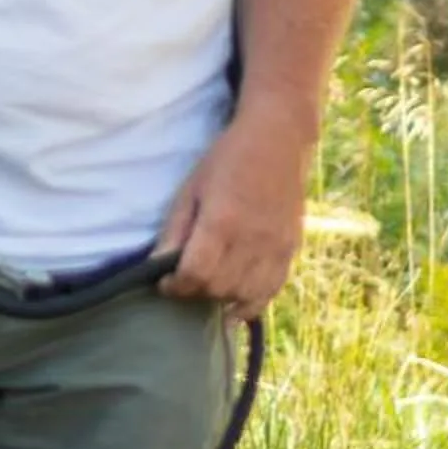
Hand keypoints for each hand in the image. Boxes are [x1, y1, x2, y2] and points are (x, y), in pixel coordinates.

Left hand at [154, 109, 315, 319]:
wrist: (278, 141)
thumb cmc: (227, 160)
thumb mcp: (191, 188)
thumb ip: (175, 230)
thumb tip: (157, 265)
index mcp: (222, 222)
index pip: (195, 274)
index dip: (174, 285)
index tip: (165, 282)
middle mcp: (251, 239)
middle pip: (218, 287)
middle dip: (195, 291)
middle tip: (185, 280)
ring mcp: (275, 247)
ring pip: (244, 295)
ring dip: (221, 297)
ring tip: (209, 286)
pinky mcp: (291, 249)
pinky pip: (271, 290)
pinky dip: (251, 304)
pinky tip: (235, 307)